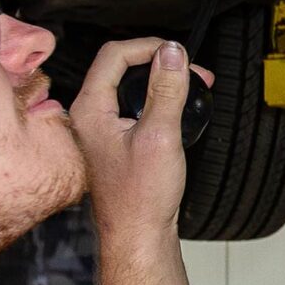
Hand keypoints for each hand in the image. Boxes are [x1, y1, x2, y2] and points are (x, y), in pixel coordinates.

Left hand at [70, 38, 214, 238]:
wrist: (139, 237)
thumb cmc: (142, 197)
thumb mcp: (160, 135)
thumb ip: (166, 89)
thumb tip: (172, 52)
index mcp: (90, 110)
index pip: (114, 55)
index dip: (149, 47)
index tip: (178, 53)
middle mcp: (90, 116)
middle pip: (122, 67)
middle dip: (161, 63)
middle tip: (193, 71)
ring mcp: (103, 129)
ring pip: (131, 87)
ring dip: (163, 82)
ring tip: (194, 87)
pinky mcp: (117, 141)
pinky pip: (136, 107)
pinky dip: (160, 101)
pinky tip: (182, 110)